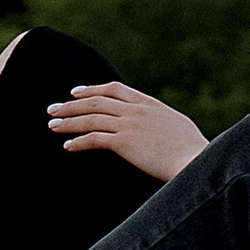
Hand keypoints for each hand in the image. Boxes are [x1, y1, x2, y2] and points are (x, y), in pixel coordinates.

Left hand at [47, 81, 206, 183]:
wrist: (196, 160)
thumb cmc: (192, 150)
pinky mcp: (125, 142)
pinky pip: (94, 138)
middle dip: (71, 105)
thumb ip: (160, 120)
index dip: (92, 90)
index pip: (114, 89)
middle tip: (53, 108)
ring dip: (68, 121)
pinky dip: (78, 141)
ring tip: (52, 125)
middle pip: (96, 101)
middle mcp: (136, 110)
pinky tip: (67, 146)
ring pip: (91, 118)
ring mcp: (129, 124)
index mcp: (148, 103)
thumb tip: (155, 124)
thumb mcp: (175, 126)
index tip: (75, 92)